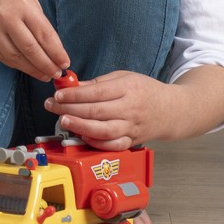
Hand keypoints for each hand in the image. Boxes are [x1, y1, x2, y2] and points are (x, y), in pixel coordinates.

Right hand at [0, 0, 68, 80]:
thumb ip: (39, 22)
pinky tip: (26, 67)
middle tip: (56, 74)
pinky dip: (16, 64)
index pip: (44, 34)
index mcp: (21, 4)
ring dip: (32, 69)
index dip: (56, 52)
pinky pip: (1, 57)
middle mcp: (4, 16)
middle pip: (30, 49)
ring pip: (15, 57)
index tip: (65, 63)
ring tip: (44, 74)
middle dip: (46, 65)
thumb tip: (54, 51)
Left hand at [43, 70, 175, 149]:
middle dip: (70, 108)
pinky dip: (96, 143)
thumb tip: (73, 87)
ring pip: (103, 130)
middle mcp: (130, 109)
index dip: (75, 94)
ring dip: (80, 126)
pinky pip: (113, 145)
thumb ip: (98, 82)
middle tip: (52, 105)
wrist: (171, 110)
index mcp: (128, 89)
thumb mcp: (124, 77)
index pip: (97, 92)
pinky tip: (82, 136)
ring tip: (64, 120)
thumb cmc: (145, 90)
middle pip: (97, 111)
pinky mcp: (132, 142)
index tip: (58, 93)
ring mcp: (132, 128)